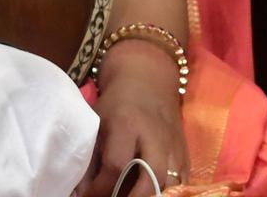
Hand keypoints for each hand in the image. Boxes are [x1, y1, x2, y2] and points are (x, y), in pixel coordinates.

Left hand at [79, 43, 189, 195]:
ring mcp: (174, 148)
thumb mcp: (98, 119)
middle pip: (151, 178)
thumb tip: (80, 189)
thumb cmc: (116, 103)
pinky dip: (168, 194)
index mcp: (126, 124)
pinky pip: (182, 184)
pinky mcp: (186, 156)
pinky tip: (150, 194)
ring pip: (171, 185)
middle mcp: (153, 137)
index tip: (89, 196)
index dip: (102, 187)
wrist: (147, 80)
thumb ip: (91, 153)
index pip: (116, 164)